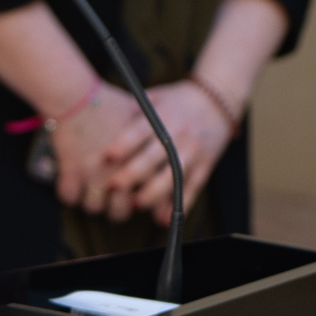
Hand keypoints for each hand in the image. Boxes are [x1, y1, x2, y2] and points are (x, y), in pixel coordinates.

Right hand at [50, 83, 143, 212]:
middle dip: (115, 210)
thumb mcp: (140, 115)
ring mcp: (94, 174)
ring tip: (90, 195)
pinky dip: (67, 194)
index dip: (141, 202)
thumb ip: (153, 132)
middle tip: (111, 202)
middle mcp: (120, 172)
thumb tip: (161, 138)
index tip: (134, 200)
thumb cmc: (108, 101)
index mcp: (141, 161)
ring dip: (91, 204)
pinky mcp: (70, 171)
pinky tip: (70, 186)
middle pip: (120, 210)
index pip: (146, 196)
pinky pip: (68, 196)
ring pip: (93, 207)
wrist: (75, 95)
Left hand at [102, 80, 233, 224]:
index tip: (107, 158)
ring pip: (174, 176)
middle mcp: (179, 134)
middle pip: (154, 157)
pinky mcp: (206, 164)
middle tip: (112, 187)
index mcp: (162, 116)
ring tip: (134, 204)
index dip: (124, 145)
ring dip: (154, 193)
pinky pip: (194, 187)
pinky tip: (165, 218)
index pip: (140, 132)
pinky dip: (180, 204)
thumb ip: (131, 110)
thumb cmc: (176, 99)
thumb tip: (97, 113)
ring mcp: (193, 151)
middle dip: (133, 174)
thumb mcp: (154, 97)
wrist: (218, 99)